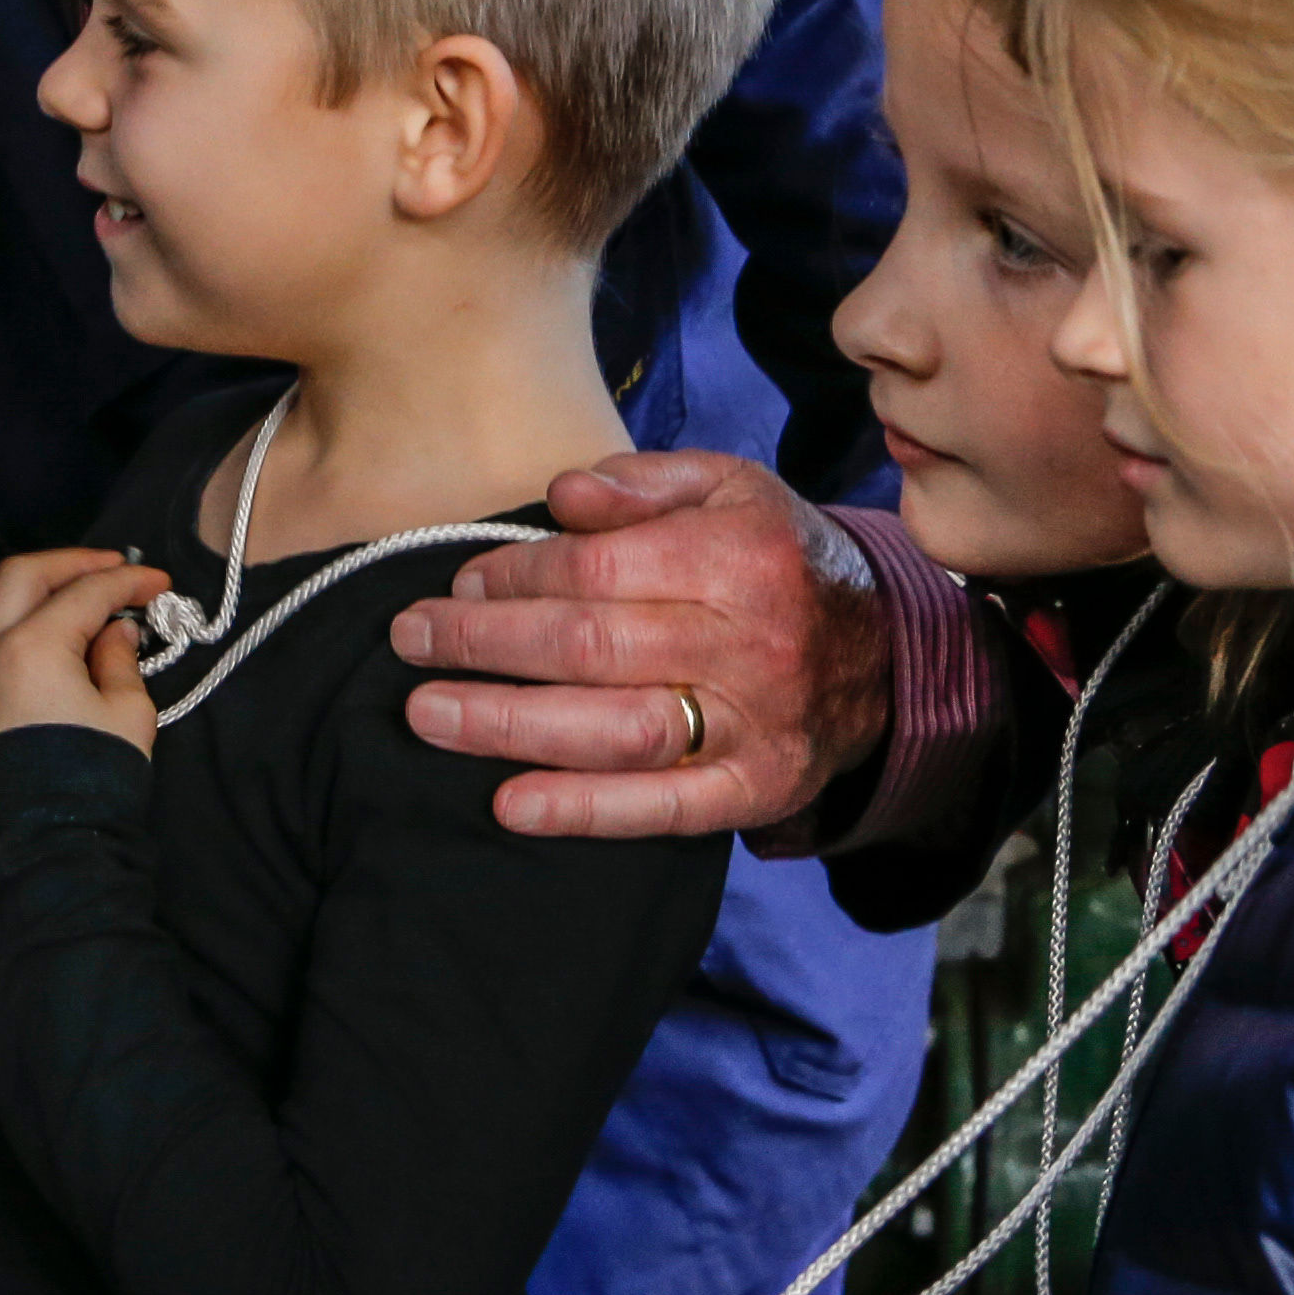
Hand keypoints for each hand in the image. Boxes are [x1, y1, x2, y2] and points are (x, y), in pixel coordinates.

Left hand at [0, 548, 163, 760]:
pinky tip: (51, 648)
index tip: (157, 584)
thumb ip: (120, 659)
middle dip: (70, 564)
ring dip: (40, 598)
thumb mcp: (127, 715)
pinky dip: (18, 634)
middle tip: (111, 569)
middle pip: (22, 577)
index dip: (127, 582)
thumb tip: (113, 632)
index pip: (85, 593)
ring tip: (84, 605)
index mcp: (30, 647)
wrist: (38, 852)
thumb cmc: (90, 781)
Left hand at [390, 454, 884, 837]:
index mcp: (741, 556)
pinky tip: (508, 804)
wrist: (882, 654)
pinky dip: (582, 812)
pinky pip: (660, 808)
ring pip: (614, 730)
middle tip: (411, 640)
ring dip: (508, 724)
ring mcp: (754, 725)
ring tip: (428, 714)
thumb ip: (644, 482)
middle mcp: (751, 643)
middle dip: (486, 642)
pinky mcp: (754, 791)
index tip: (462, 579)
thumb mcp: (730, 488)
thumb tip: (563, 496)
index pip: (600, 571)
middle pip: (592, 646)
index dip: (517, 577)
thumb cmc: (777, 561)